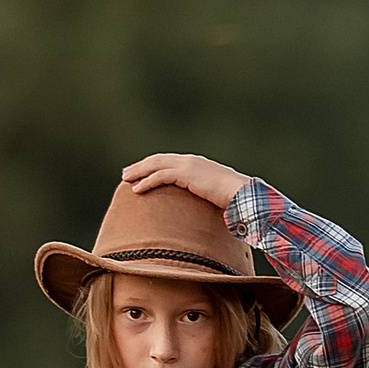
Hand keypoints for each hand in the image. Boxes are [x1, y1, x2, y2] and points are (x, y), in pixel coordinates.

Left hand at [123, 149, 244, 212]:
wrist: (242, 194)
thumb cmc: (233, 198)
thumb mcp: (215, 194)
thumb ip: (205, 195)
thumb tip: (202, 207)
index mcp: (196, 164)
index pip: (169, 161)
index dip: (153, 165)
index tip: (141, 172)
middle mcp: (190, 161)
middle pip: (158, 160)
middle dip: (141, 166)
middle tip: (126, 173)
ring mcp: (188, 166)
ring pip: (156, 165)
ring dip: (139, 172)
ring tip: (125, 180)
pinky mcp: (186, 174)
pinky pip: (160, 176)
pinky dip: (146, 182)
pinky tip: (136, 189)